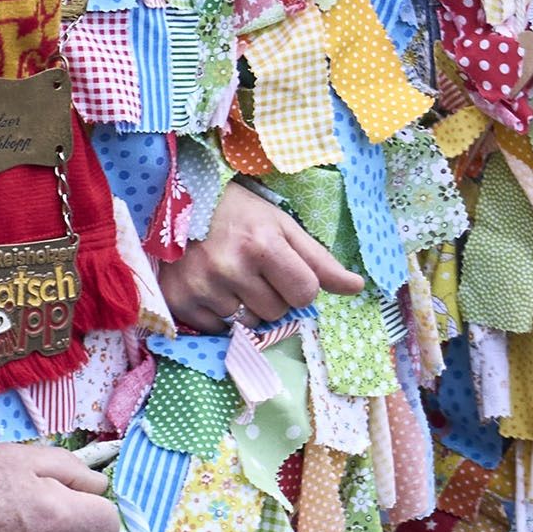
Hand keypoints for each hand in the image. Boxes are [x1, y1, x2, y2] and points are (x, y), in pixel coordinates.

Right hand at [154, 187, 358, 334]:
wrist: (175, 202)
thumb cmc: (237, 213)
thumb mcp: (281, 225)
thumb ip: (319, 260)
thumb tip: (357, 287)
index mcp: (262, 244)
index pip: (305, 294)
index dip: (299, 285)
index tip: (283, 269)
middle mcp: (230, 267)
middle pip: (276, 312)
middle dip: (271, 295)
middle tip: (252, 269)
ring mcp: (202, 287)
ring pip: (248, 324)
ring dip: (245, 307)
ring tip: (229, 277)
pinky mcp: (180, 301)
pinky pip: (217, 330)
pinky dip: (219, 315)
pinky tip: (210, 287)